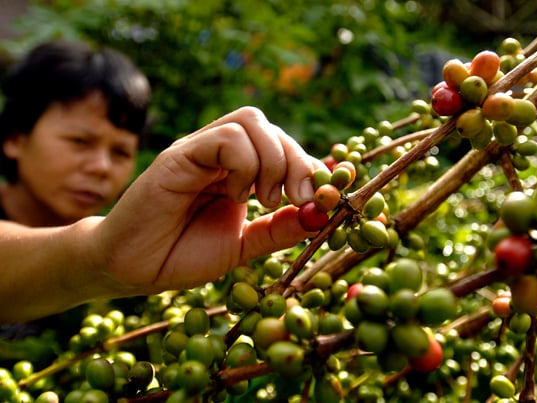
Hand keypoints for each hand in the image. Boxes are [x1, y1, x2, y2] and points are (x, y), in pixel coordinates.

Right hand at [95, 107, 323, 293]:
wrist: (132, 269)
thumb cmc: (181, 255)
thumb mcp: (243, 246)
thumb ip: (278, 229)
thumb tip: (321, 215)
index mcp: (237, 170)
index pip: (282, 145)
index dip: (311, 163)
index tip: (328, 194)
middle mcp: (219, 154)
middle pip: (271, 127)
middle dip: (297, 161)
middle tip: (300, 198)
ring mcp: (198, 150)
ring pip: (251, 121)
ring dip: (271, 161)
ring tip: (261, 198)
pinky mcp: (178, 155)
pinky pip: (225, 138)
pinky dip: (244, 163)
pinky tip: (233, 194)